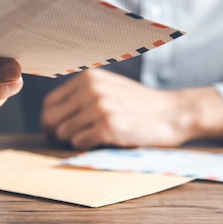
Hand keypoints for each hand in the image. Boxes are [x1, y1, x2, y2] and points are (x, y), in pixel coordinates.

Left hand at [40, 68, 222, 149]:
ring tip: (93, 138)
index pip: (49, 102)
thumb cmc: (140, 104)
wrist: (173, 113)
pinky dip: (87, 146)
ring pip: (63, 133)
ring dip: (74, 141)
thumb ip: (82, 94)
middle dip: (55, 134)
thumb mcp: (109, 87)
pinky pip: (79, 142)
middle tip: (66, 144)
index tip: (56, 132)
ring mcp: (99, 107)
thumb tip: (51, 116)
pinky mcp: (108, 126)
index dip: (50, 121)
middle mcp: (91, 89)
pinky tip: (102, 141)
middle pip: (51, 119)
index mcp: (88, 77)